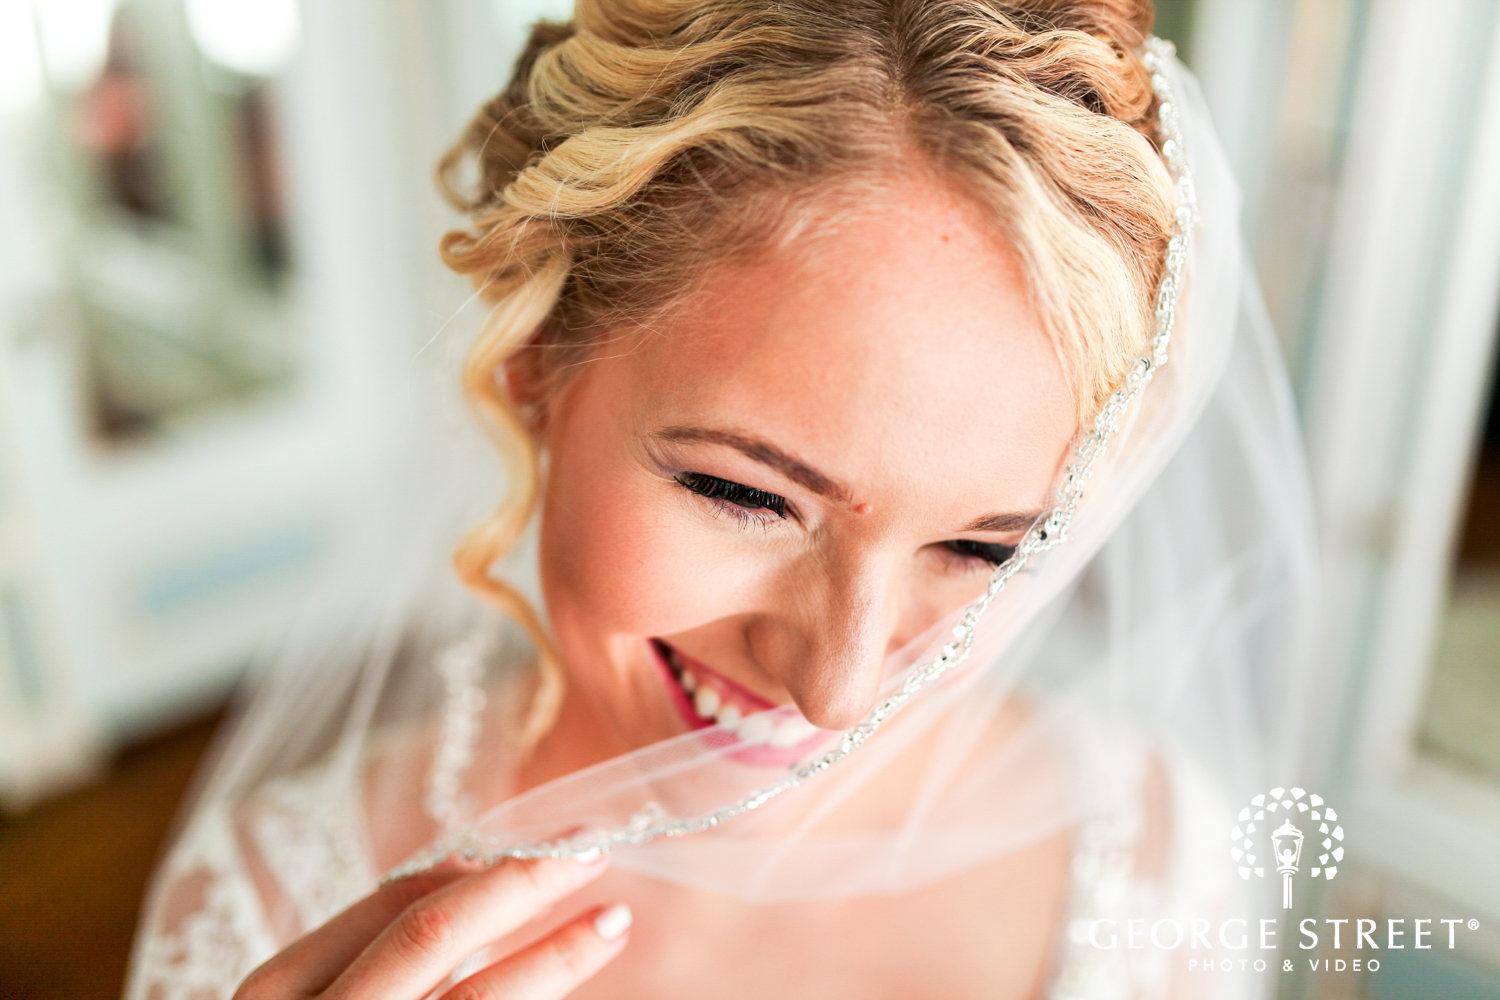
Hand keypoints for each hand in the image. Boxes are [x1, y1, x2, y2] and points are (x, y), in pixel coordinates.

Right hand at [233, 853, 628, 999]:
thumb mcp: (316, 996)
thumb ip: (380, 938)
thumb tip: (469, 864)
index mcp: (280, 992)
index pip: (395, 904)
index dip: (484, 870)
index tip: (554, 845)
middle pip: (433, 936)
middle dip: (521, 885)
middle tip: (592, 852)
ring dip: (553, 958)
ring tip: (611, 923)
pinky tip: (573, 996)